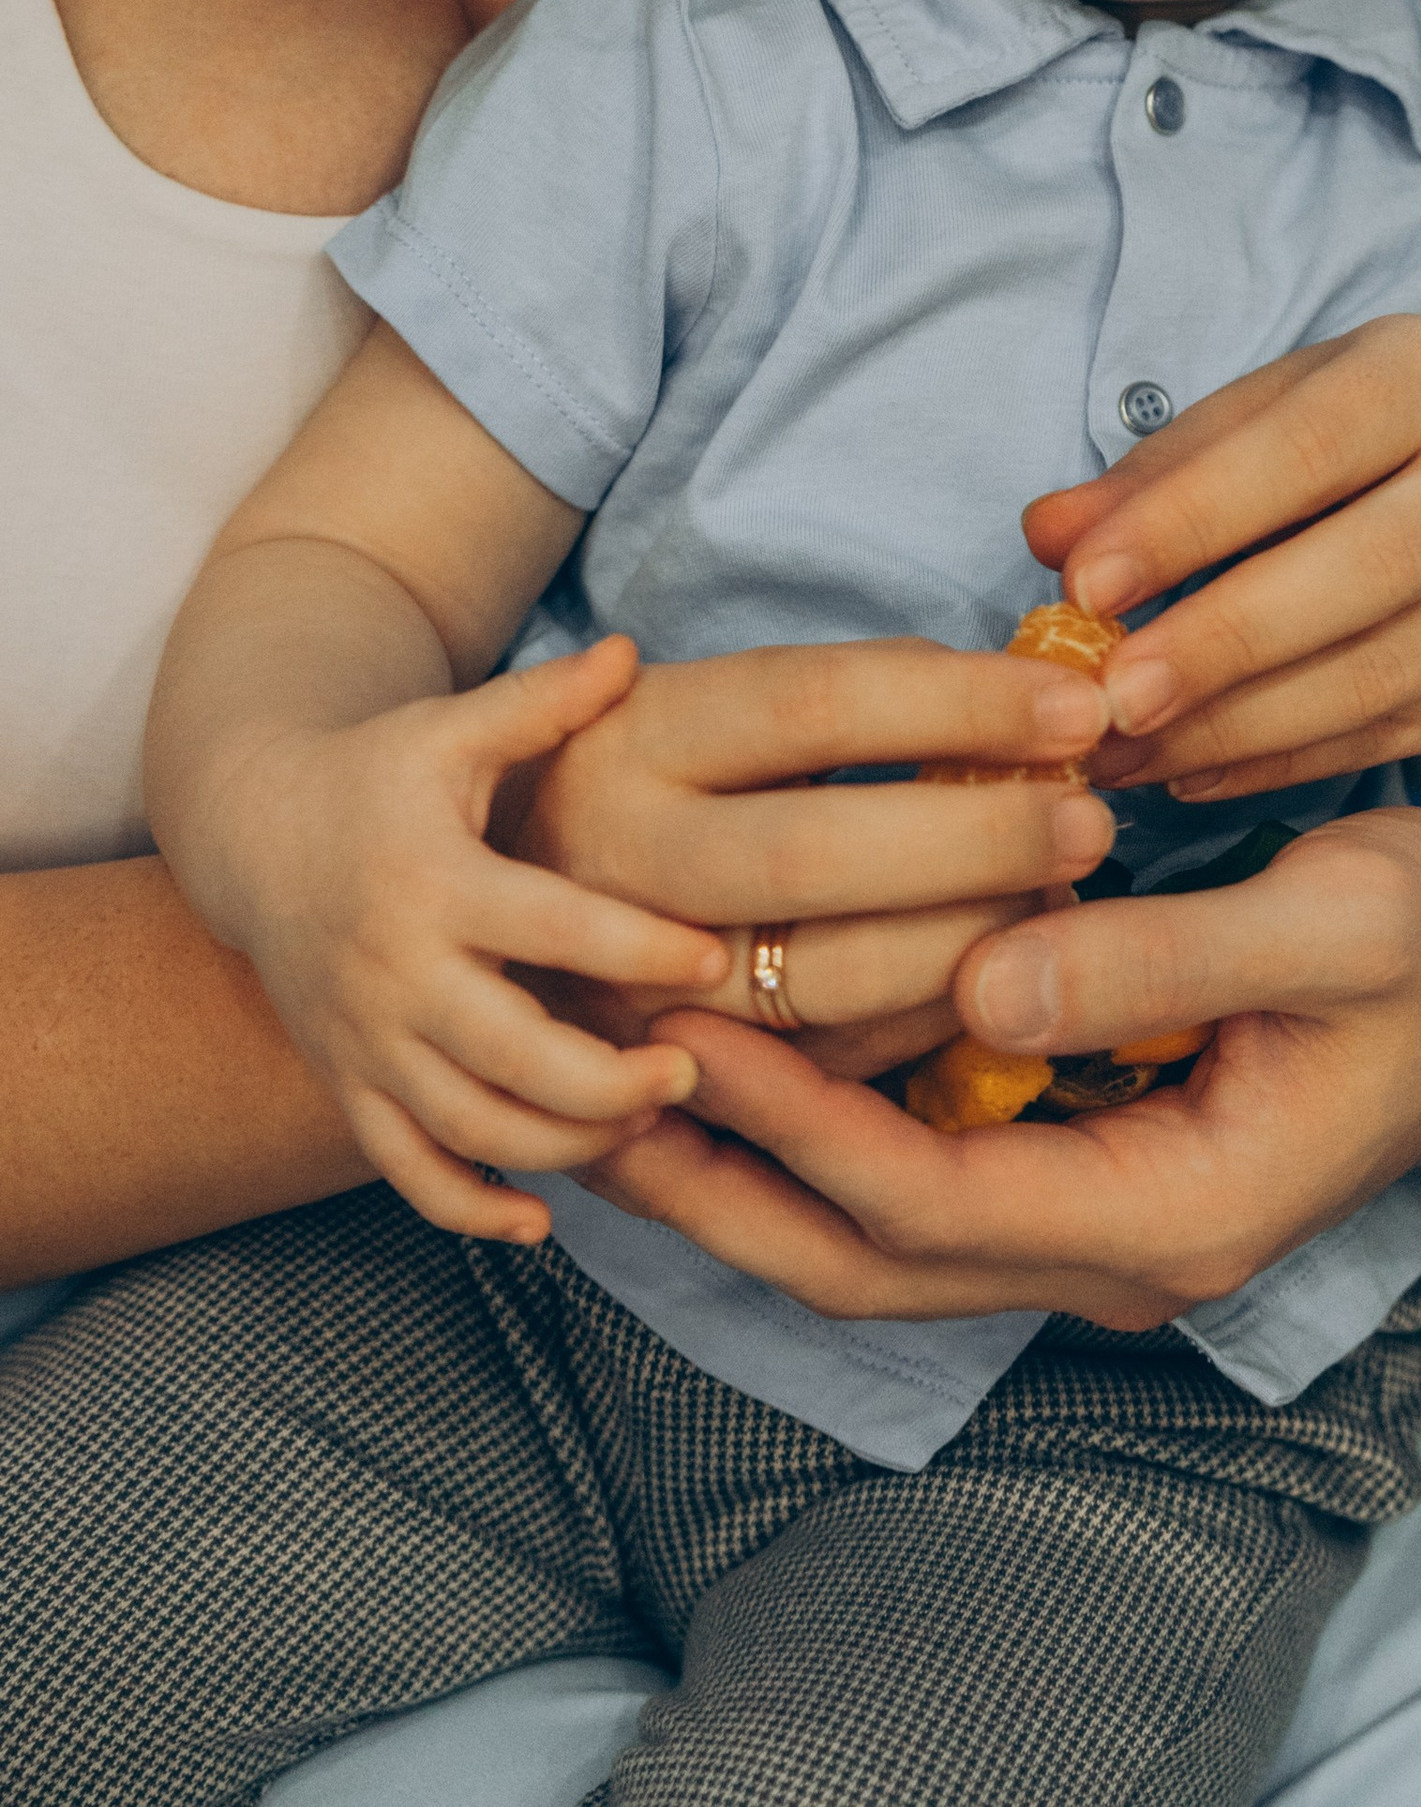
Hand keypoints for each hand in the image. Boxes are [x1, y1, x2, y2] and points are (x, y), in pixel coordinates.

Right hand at [197, 638, 733, 1239]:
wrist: (254, 836)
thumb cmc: (377, 774)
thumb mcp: (449, 728)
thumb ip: (540, 703)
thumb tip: (632, 654)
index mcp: (434, 883)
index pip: (548, 929)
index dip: (635, 949)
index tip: (713, 958)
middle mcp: (396, 975)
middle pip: (510, 1060)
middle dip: (609, 1084)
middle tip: (690, 1072)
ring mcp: (366, 1043)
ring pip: (468, 1129)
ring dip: (563, 1146)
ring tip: (647, 1125)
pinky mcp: (348, 1087)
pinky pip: (405, 1172)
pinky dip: (470, 1209)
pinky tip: (541, 1219)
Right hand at [504, 632, 1117, 1080]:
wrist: (445, 894)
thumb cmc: (640, 776)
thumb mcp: (706, 704)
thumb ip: (850, 696)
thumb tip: (1036, 688)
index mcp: (636, 735)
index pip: (817, 703)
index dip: (962, 702)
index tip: (1082, 704)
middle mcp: (613, 860)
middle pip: (814, 853)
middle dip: (975, 840)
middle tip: (1095, 820)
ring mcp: (616, 981)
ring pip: (813, 985)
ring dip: (962, 949)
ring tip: (1059, 903)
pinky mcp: (634, 1078)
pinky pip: (805, 1075)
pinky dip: (913, 1033)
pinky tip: (991, 985)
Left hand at [581, 807, 1420, 1323]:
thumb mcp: (1334, 920)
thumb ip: (1160, 957)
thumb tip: (987, 983)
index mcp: (1173, 1207)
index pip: (927, 1199)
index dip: (792, 1121)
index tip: (682, 1024)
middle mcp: (1123, 1246)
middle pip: (868, 1258)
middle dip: (718, 1185)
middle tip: (579, 1089)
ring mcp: (1107, 1215)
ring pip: (882, 1235)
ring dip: (749, 1165)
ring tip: (617, 1077)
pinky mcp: (1098, 1160)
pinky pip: (927, 1176)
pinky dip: (823, 1132)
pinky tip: (752, 1051)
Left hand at [1022, 317, 1420, 804]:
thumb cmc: (1360, 450)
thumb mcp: (1269, 419)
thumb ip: (1161, 473)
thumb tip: (1048, 534)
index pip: (1307, 447)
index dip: (1193, 517)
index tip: (1085, 583)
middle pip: (1365, 569)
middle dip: (1223, 642)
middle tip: (1110, 697)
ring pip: (1376, 675)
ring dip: (1233, 728)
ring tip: (1123, 751)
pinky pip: (1386, 739)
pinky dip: (1276, 767)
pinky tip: (1189, 777)